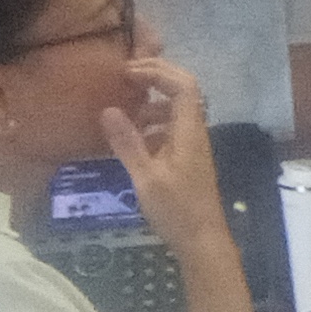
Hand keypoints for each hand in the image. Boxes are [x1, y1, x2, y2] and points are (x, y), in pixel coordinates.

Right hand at [97, 56, 236, 267]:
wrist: (201, 239)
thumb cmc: (176, 210)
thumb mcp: (145, 177)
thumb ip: (128, 143)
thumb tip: (109, 109)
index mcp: (189, 131)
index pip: (183, 86)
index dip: (157, 72)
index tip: (127, 72)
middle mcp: (194, 132)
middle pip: (182, 91)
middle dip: (155, 78)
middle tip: (123, 77)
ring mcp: (192, 145)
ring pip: (173, 112)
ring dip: (149, 105)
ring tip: (120, 112)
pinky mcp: (186, 158)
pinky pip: (169, 130)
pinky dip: (150, 126)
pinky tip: (130, 139)